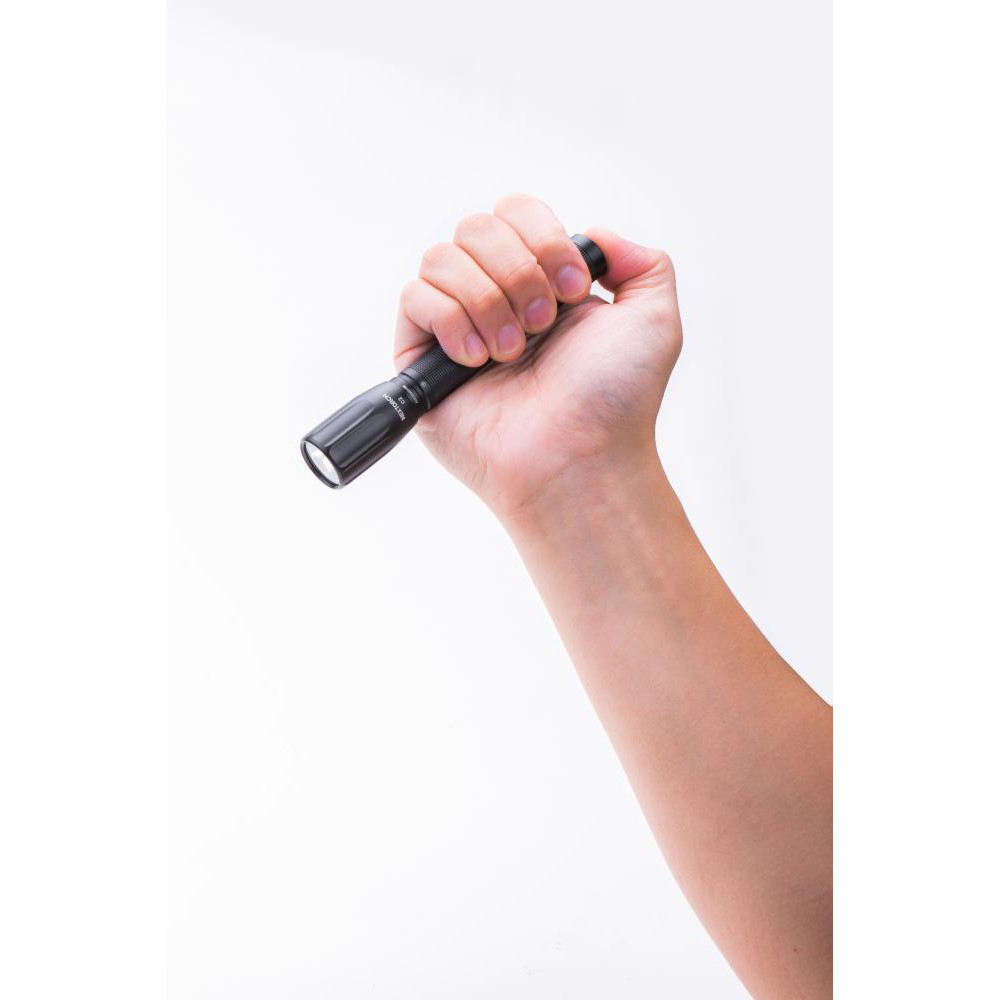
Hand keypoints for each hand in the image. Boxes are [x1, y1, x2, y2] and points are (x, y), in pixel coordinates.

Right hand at [394, 194, 681, 518]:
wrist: (579, 455)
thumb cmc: (615, 400)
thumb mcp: (654, 319)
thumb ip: (642, 262)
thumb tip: (595, 235)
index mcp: (543, 283)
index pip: (516, 213)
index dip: (543, 239)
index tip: (575, 291)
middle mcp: (496, 298)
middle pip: (477, 227)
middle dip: (519, 271)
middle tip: (543, 326)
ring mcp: (455, 327)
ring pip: (442, 257)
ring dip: (488, 300)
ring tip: (512, 353)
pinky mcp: (420, 358)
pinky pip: (414, 298)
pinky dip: (451, 321)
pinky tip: (478, 362)